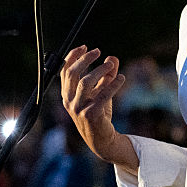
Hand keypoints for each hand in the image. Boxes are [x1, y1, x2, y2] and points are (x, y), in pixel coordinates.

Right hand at [60, 45, 135, 169]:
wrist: (102, 139)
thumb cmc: (99, 114)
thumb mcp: (101, 92)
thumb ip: (106, 75)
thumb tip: (113, 57)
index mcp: (67, 94)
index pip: (64, 71)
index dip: (73, 56)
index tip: (84, 47)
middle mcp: (69, 101)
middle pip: (73, 73)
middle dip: (85, 59)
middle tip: (98, 51)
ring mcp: (78, 108)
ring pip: (86, 82)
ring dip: (99, 70)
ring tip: (111, 65)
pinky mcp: (91, 114)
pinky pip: (103, 95)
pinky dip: (113, 84)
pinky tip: (121, 79)